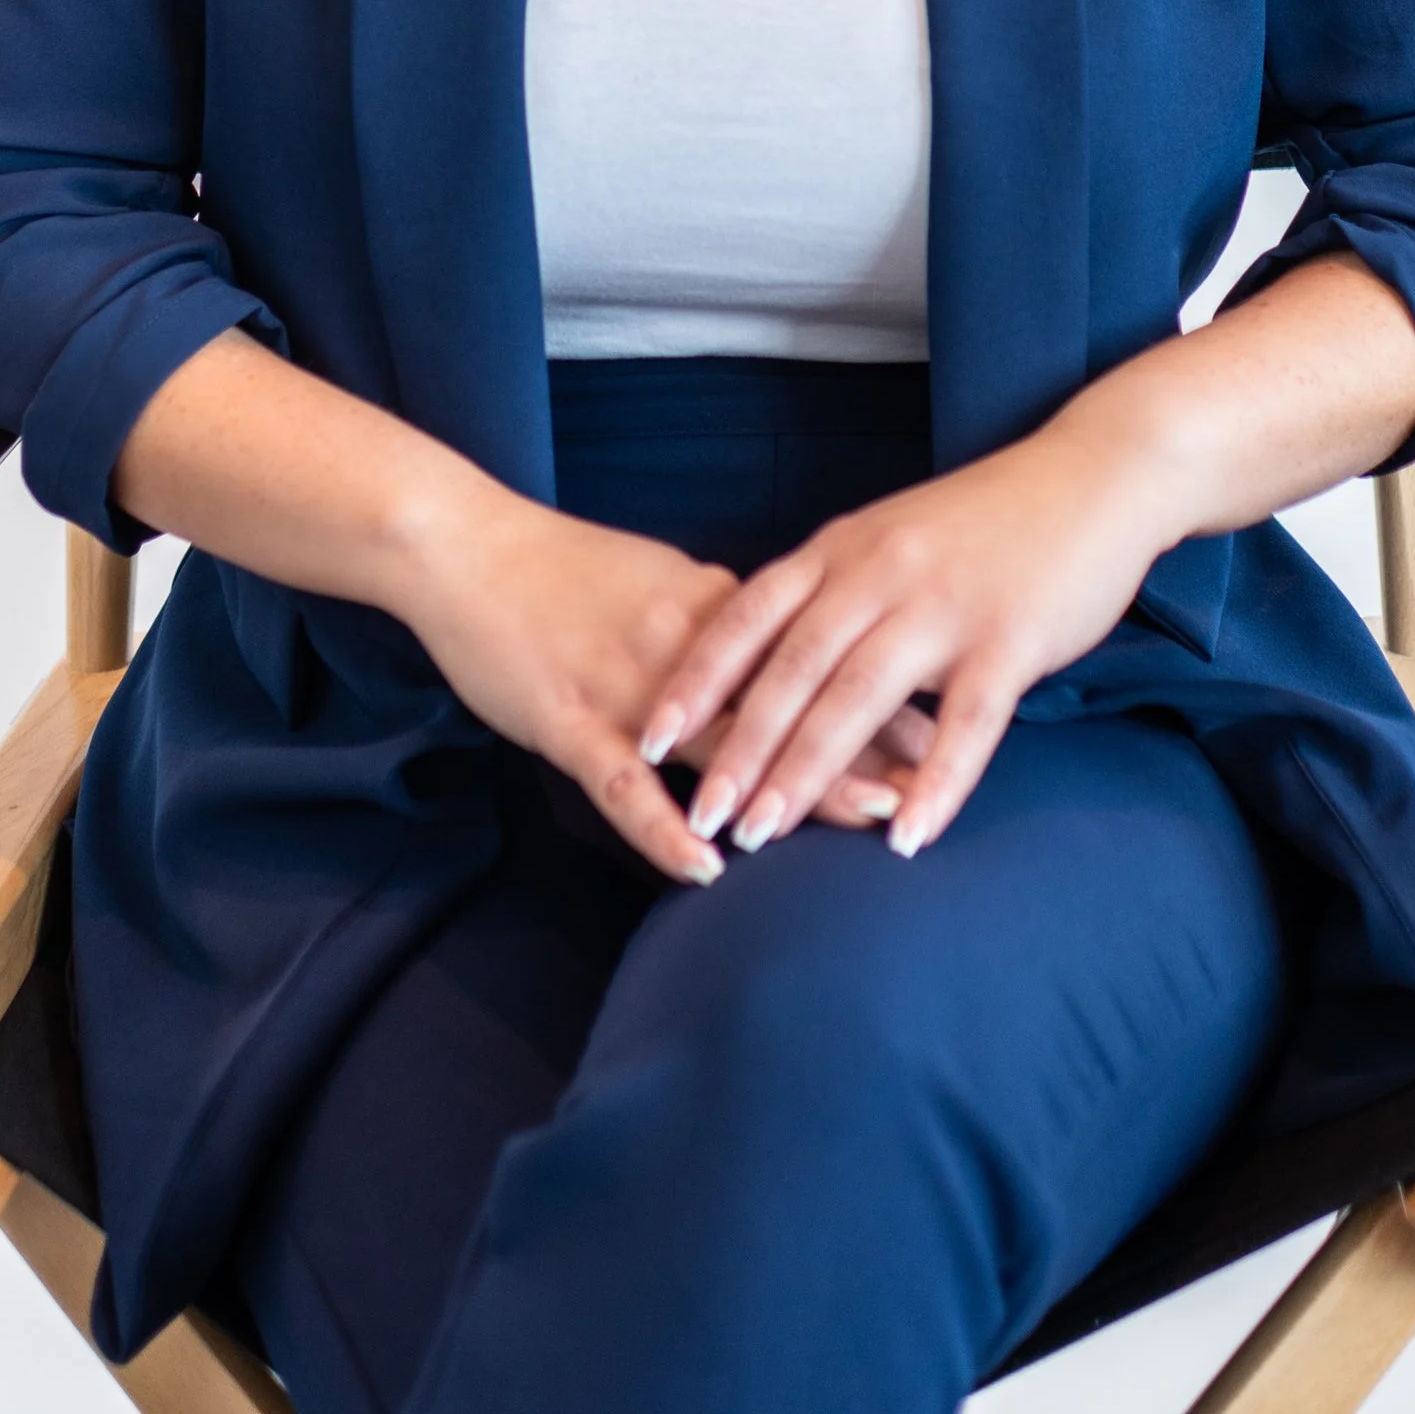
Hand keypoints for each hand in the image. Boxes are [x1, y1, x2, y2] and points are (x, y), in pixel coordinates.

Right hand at [394, 481, 919, 884]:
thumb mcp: (656, 585)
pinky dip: (664, 827)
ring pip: (727, 742)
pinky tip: (706, 867)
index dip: (883, 691)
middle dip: (871, 741)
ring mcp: (628, 685)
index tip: (952, 719)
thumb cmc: (557, 571)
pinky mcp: (568, 720)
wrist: (461, 546)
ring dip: (800, 782)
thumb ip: (723, 625)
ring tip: (869, 824)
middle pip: (792, 698)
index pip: (816, 655)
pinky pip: (624, 785)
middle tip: (942, 779)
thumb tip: (787, 657)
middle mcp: (684, 643)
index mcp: (711, 605)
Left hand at [634, 420, 1180, 864]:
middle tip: (698, 817)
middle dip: (737, 748)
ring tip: (765, 838)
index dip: (694, 681)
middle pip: (791, 669)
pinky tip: (907, 841)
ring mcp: (944, 606)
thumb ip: (833, 592)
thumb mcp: (889, 538)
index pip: (746, 617)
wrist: (1091, 476)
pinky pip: (967, 723)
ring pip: (859, 697)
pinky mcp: (1011, 638)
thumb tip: (771, 661)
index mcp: (841, 549)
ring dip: (807, 773)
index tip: (644, 737)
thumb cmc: (986, 521)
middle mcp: (879, 574)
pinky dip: (934, 784)